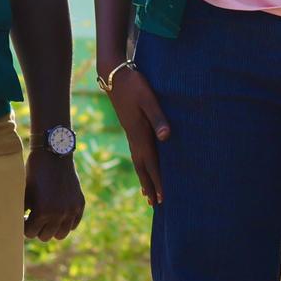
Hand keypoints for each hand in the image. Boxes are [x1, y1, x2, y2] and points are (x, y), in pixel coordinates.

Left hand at [24, 142, 85, 241]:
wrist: (54, 154)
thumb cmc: (34, 173)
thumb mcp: (24, 193)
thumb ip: (22, 212)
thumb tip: (16, 226)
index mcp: (43, 212)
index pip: (30, 233)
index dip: (24, 227)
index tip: (23, 218)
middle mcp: (59, 214)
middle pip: (45, 237)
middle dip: (37, 229)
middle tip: (33, 218)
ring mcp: (71, 210)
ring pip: (61, 234)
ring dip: (52, 229)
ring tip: (46, 219)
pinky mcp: (80, 204)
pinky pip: (73, 224)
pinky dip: (65, 222)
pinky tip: (58, 213)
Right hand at [107, 62, 170, 204]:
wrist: (114, 75)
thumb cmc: (134, 85)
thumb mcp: (149, 99)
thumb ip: (158, 117)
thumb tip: (166, 137)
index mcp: (139, 134)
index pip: (151, 163)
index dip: (158, 180)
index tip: (163, 198)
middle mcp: (134, 137)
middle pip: (143, 168)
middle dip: (150, 186)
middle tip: (156, 205)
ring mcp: (131, 133)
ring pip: (139, 162)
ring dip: (145, 178)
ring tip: (148, 195)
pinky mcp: (131, 128)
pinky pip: (137, 153)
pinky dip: (141, 166)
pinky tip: (144, 167)